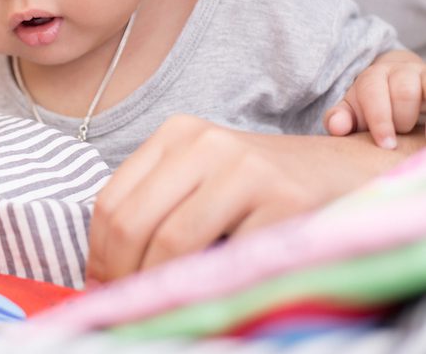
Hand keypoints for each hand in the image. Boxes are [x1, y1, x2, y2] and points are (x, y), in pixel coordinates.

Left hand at [86, 115, 406, 282]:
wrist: (340, 171)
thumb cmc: (256, 184)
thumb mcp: (199, 176)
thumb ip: (154, 206)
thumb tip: (103, 269)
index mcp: (176, 134)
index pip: (111, 200)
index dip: (98, 252)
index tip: (100, 283)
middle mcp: (206, 143)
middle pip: (134, 222)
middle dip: (121, 274)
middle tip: (124, 305)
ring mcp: (247, 169)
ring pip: (173, 242)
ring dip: (159, 286)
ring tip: (159, 305)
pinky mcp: (285, 201)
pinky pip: (228, 258)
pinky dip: (210, 287)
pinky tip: (207, 295)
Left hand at [324, 50, 425, 148]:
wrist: (397, 83)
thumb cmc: (372, 105)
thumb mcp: (353, 112)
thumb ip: (339, 119)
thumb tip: (337, 127)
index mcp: (372, 77)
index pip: (373, 94)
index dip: (380, 121)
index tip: (386, 145)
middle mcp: (399, 70)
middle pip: (402, 92)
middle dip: (401, 120)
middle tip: (399, 134)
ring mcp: (422, 74)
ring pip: (424, 89)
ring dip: (418, 113)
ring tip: (415, 131)